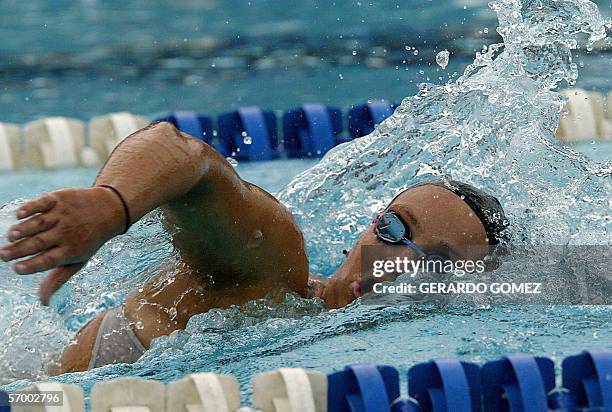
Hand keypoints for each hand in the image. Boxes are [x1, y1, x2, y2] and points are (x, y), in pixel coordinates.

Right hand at [0, 187, 125, 304]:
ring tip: (10, 237)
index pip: (48, 260)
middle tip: (2, 255)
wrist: (108, 210)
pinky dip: (31, 208)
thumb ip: (58, 279)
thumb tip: (42, 302)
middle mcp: (66, 232)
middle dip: (20, 249)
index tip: (16, 269)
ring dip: (23, 229)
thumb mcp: (78, 261)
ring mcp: (62, 215)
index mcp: (70, 250)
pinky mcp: (59, 198)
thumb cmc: (88, 240)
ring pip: (39, 223)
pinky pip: (43, 203)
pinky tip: (18, 215)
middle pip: (40, 242)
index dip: (32, 265)